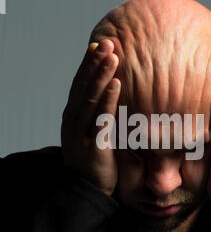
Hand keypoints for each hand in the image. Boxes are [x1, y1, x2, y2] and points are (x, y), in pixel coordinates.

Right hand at [61, 39, 120, 196]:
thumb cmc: (92, 158)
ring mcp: (81, 132)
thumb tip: (109, 96)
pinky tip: (117, 83)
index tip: (97, 45)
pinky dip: (109, 99)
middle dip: (95, 64)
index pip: (80, 85)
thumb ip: (95, 115)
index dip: (88, 65)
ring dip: (102, 75)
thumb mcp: (89, 133)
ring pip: (91, 98)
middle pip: (84, 86)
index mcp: (72, 116)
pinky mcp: (94, 145)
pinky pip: (102, 119)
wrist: (86, 189)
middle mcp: (73, 120)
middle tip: (107, 43)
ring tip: (112, 55)